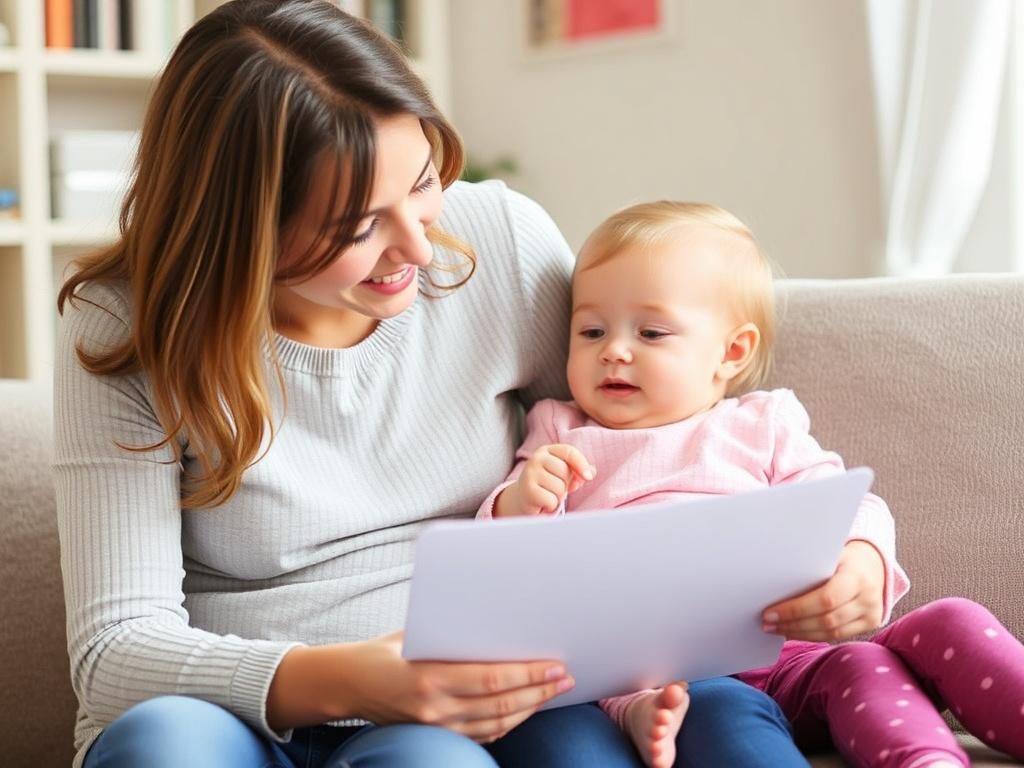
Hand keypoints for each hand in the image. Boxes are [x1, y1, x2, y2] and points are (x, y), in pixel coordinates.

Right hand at [338, 632, 574, 742]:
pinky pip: (483, 734)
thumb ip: (452, 634)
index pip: (491, 680)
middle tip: (565, 678)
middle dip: (539, 691)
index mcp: (429, 677)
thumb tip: (497, 616)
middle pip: (501, 705)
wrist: (348, 684)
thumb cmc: (384, 651)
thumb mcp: (414, 635)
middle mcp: (435, 707)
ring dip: (530, 709)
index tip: (555, 665)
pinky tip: (526, 709)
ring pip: (496, 724)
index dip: (528, 675)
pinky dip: (509, 723)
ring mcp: (437, 727)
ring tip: (553, 692)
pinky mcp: (437, 736)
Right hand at [495, 444, 594, 516]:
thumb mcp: (563, 475)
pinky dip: (550, 506)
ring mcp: (529, 473)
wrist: (523, 499)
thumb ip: (578, 471)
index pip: (569, 452)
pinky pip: (551, 500)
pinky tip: (542, 503)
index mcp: (547, 451)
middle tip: (554, 488)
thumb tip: (592, 471)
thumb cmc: (547, 485)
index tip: (589, 477)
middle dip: (565, 484)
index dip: (581, 464)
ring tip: (547, 495)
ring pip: (559, 487)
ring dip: (558, 496)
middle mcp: (536, 458)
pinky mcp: (527, 490)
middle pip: (565, 471)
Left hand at [761, 540, 885, 640]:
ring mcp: (871, 613)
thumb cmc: (841, 557)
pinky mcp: (870, 624)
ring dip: (799, 633)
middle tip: (767, 623)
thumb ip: (808, 569)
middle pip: (826, 619)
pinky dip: (812, 635)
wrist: (872, 563)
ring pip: (830, 632)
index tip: (770, 613)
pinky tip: (794, 632)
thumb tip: (772, 587)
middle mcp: (868, 597)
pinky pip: (836, 636)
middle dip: (793, 623)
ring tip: (776, 629)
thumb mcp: (829, 555)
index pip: (825, 599)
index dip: (796, 609)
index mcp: (856, 576)